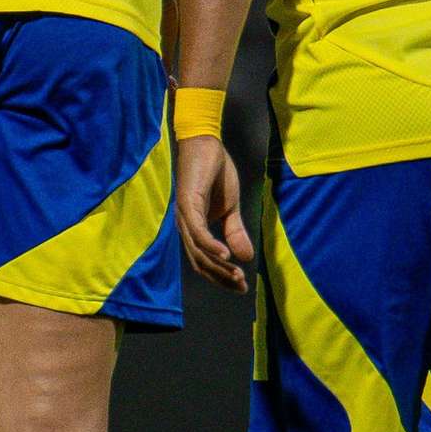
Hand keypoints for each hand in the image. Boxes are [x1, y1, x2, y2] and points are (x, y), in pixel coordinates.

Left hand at [174, 134, 254, 290]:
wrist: (208, 144)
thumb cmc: (216, 174)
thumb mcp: (231, 208)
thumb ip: (235, 232)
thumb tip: (246, 258)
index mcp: (194, 229)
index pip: (205, 261)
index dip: (222, 276)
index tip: (241, 287)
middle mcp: (185, 226)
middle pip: (200, 262)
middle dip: (221, 277)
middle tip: (241, 286)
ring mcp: (184, 215)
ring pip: (198, 250)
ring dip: (218, 265)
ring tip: (237, 275)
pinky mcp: (187, 203)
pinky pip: (197, 230)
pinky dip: (210, 244)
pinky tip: (225, 254)